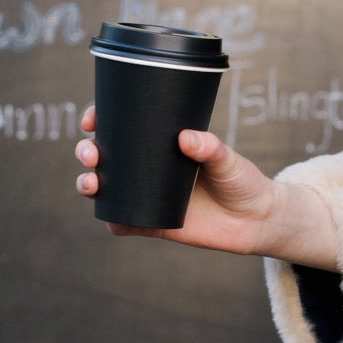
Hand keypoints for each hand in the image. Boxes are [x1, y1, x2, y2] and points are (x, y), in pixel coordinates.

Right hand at [74, 106, 337, 267]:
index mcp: (159, 145)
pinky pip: (123, 224)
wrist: (256, 220)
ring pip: (104, 188)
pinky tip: (110, 219)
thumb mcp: (228, 160)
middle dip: (86, 151)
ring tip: (91, 183)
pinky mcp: (153, 224)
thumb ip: (211, 148)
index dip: (98, 120)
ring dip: (87, 184)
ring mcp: (146, 196)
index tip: (92, 118)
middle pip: (103, 156)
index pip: (121, 127)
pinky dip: (112, 222)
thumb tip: (186, 138)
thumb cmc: (242, 181)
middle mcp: (147, 169)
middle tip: (91, 154)